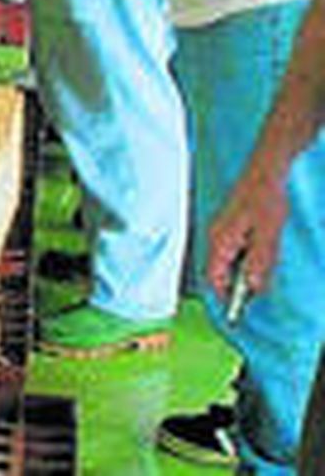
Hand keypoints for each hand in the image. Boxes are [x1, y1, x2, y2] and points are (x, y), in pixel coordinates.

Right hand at [207, 169, 288, 300]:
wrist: (265, 171)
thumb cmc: (265, 200)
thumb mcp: (268, 235)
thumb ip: (259, 263)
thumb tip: (253, 287)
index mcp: (220, 241)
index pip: (214, 278)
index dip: (225, 297)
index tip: (238, 312)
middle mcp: (216, 237)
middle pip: (219, 271)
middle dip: (236, 286)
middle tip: (258, 292)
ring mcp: (221, 230)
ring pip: (227, 262)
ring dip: (242, 272)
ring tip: (264, 271)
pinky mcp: (230, 226)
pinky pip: (233, 251)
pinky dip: (245, 260)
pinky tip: (261, 255)